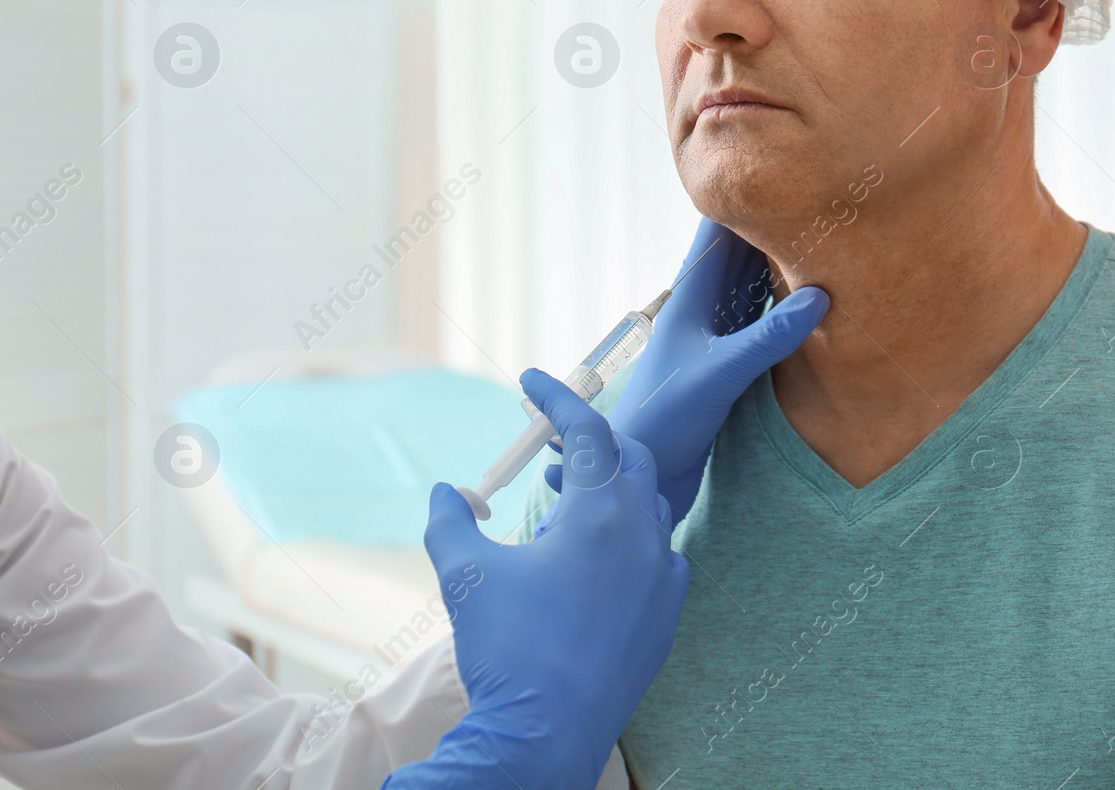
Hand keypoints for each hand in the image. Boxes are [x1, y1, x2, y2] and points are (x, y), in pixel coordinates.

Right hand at [384, 369, 687, 789]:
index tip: (532, 379)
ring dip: (614, 490)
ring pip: (650, 504)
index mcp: (599, 511)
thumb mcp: (465, 574)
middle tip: (551, 445)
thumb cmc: (507, 648)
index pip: (587, 429)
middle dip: (592, 442)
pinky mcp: (668, 613)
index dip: (558, 398)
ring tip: (567, 501)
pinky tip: (599, 559)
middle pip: (630, 457)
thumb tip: (446, 491)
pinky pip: (660, 555)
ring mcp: (663, 574)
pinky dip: (632, 540)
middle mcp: (642, 533)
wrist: (547, 734)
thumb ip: (451, 521)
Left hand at [544, 218, 827, 527]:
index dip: (739, 200)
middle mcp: (698, 314)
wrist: (640, 475)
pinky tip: (799, 305)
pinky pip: (753, 324)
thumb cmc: (664, 420)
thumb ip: (767, 338)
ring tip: (813, 240)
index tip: (774, 169)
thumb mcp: (720, 375)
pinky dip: (776, 308)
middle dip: (767, 229)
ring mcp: (709, 341)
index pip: (714, 234)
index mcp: (689, 301)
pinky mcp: (720, 369)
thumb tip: (819, 297)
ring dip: (773, 268)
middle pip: (735, 258)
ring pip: (745, 290)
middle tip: (810, 200)